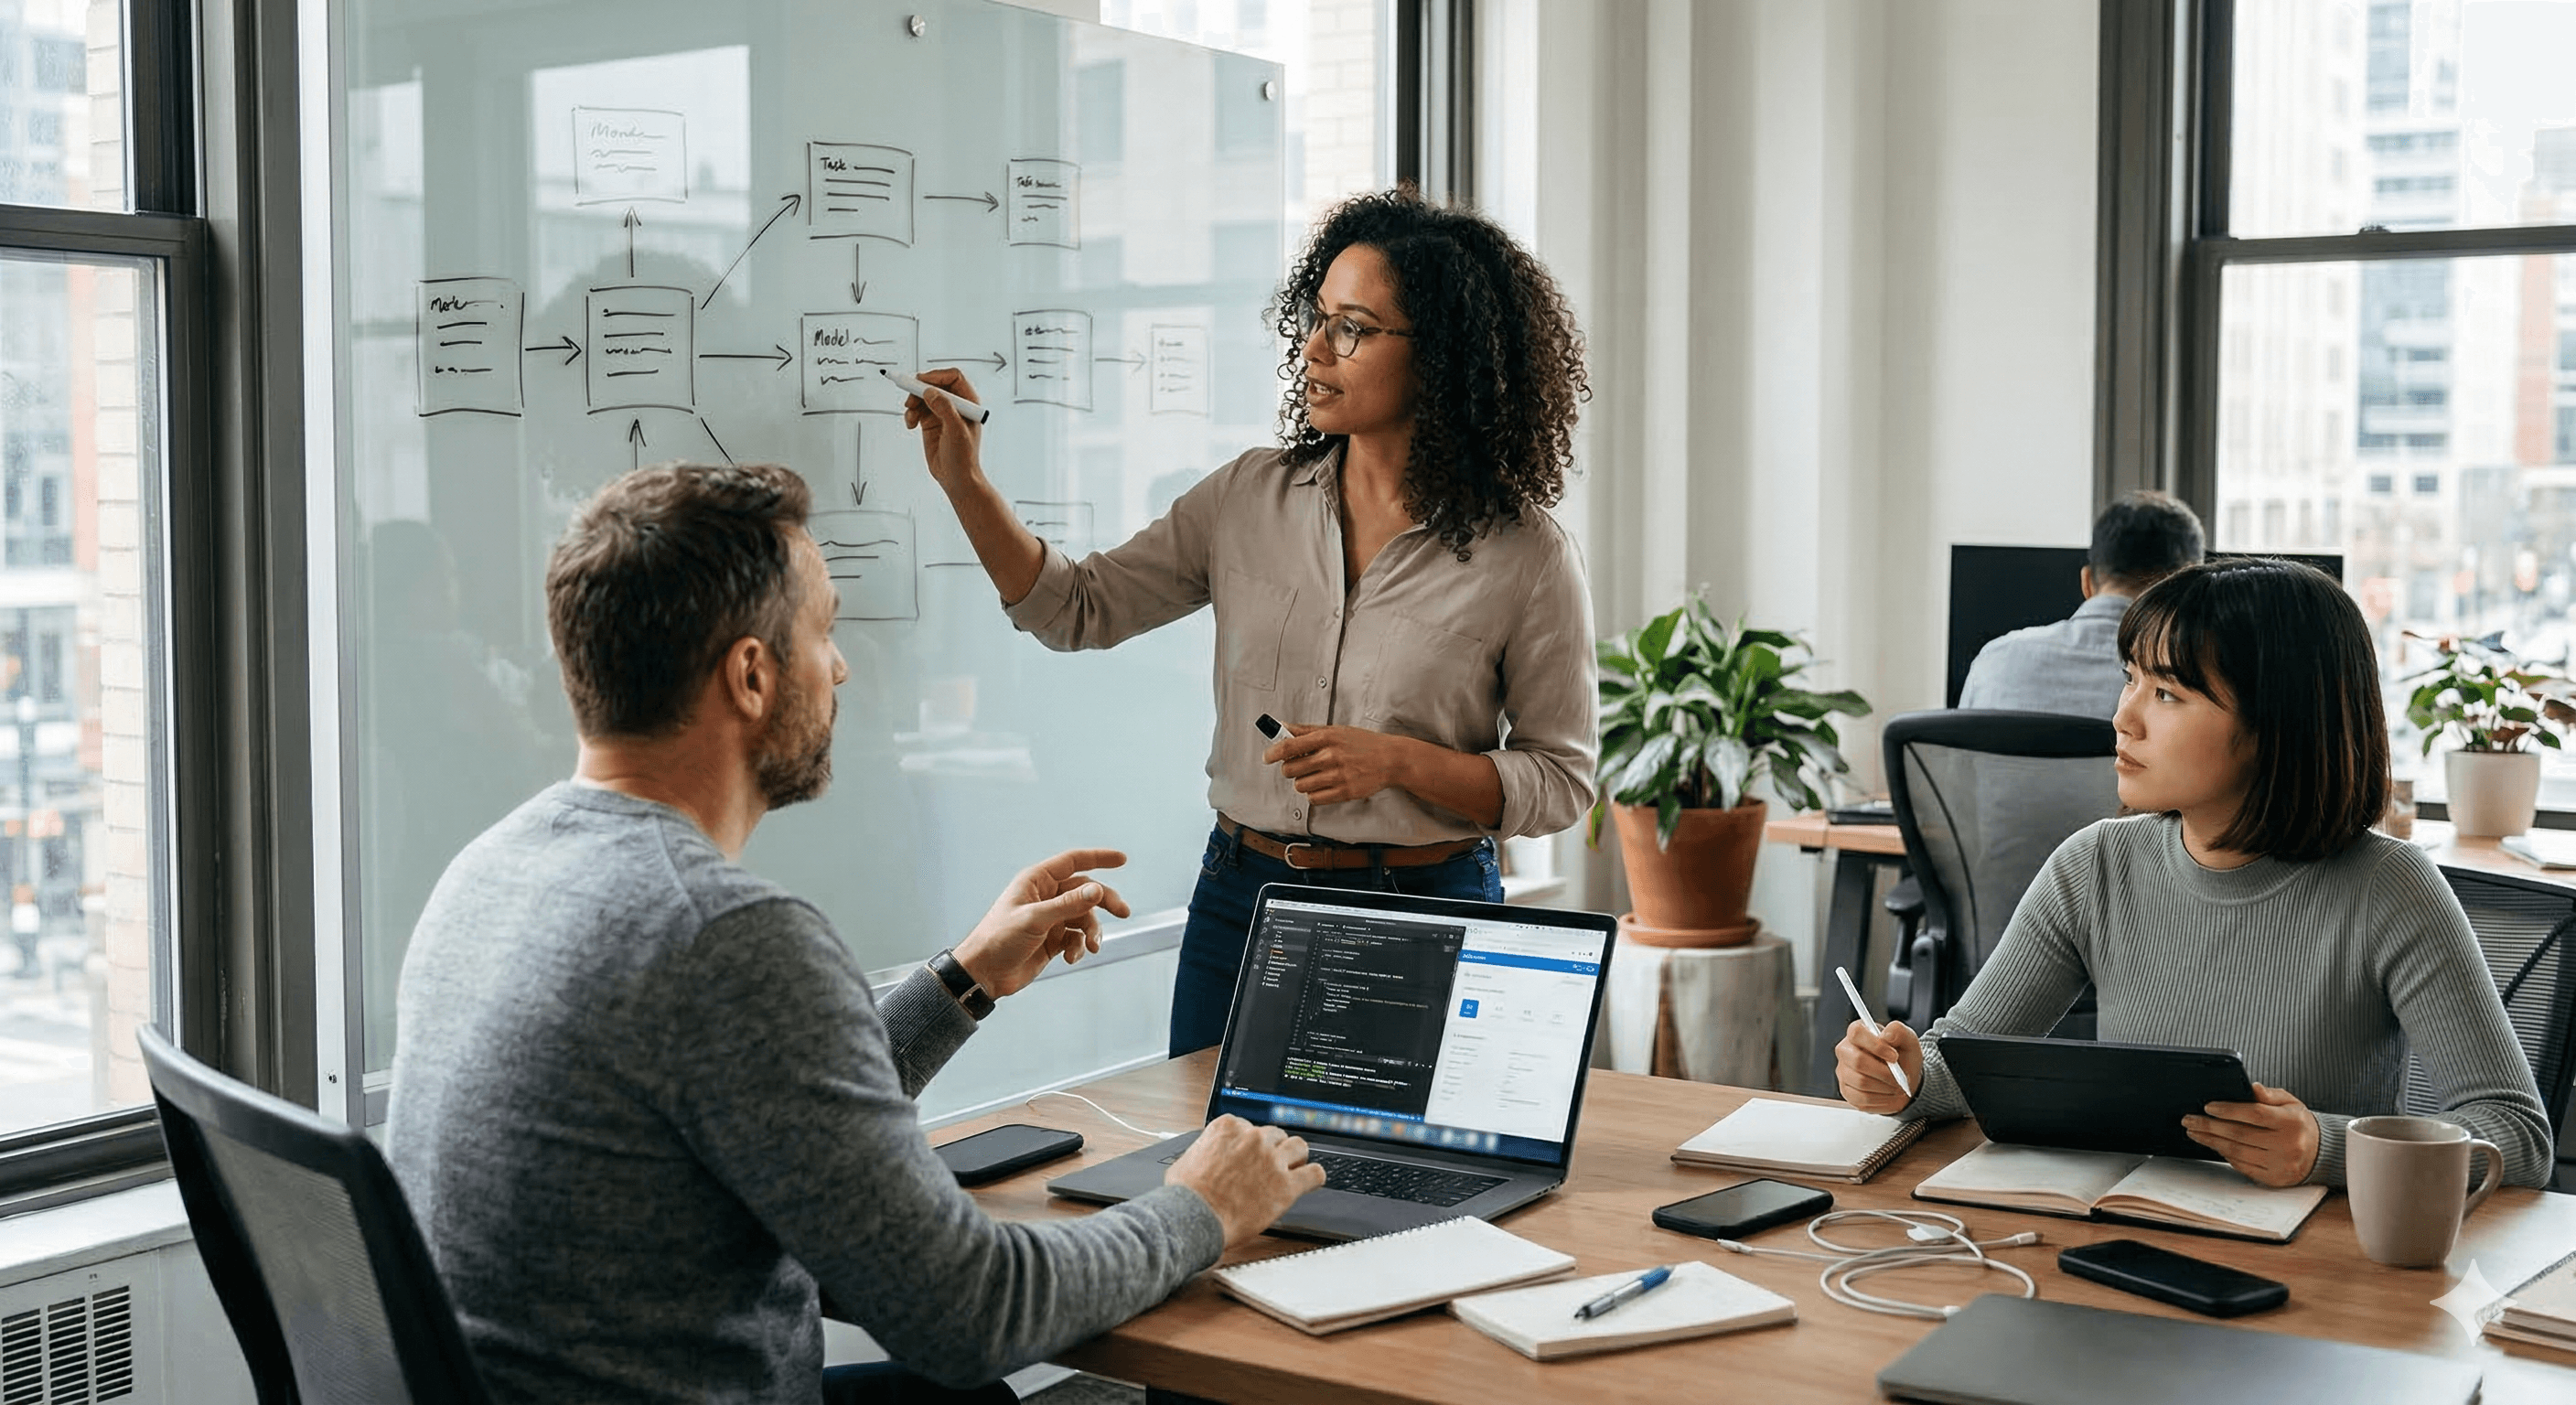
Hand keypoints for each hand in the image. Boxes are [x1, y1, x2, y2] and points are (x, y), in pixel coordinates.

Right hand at [900, 367, 986, 492]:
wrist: (956, 478)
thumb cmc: (963, 457)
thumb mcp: (956, 431)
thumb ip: (945, 409)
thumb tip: (930, 392)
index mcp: (968, 403)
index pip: (953, 378)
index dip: (937, 376)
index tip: (921, 382)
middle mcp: (955, 405)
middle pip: (935, 384)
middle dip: (920, 389)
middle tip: (910, 399)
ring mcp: (942, 413)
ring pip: (923, 396)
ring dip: (913, 402)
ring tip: (910, 417)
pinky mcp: (930, 422)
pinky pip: (917, 409)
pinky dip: (911, 413)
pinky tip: (910, 425)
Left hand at [952, 849, 1130, 998]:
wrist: (983, 974)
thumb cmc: (998, 939)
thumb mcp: (1035, 919)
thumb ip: (1068, 904)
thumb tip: (1097, 890)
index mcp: (1036, 881)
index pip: (1073, 862)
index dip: (1098, 858)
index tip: (1122, 860)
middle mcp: (1045, 897)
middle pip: (1085, 891)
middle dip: (1104, 901)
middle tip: (1123, 912)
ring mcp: (1050, 919)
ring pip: (1084, 918)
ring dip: (1092, 932)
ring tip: (1093, 946)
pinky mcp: (1052, 940)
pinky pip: (1076, 938)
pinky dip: (1079, 947)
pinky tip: (1072, 958)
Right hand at [1164, 1115, 1328, 1246]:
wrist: (1195, 1218)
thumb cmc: (1186, 1196)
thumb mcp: (1185, 1161)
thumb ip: (1203, 1152)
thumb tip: (1204, 1157)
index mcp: (1228, 1128)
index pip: (1250, 1127)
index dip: (1250, 1144)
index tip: (1249, 1156)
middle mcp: (1254, 1138)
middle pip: (1275, 1135)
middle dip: (1271, 1150)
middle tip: (1266, 1167)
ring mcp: (1272, 1160)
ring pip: (1299, 1147)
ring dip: (1295, 1158)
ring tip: (1290, 1170)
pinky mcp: (1286, 1185)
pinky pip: (1315, 1174)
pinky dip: (1314, 1177)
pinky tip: (1308, 1182)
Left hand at [1263, 723, 1415, 806]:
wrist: (1391, 759)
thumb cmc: (1362, 743)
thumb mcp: (1335, 730)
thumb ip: (1307, 731)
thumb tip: (1282, 727)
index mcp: (1327, 737)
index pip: (1290, 746)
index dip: (1273, 753)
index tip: (1267, 757)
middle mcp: (1331, 756)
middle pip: (1291, 769)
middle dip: (1290, 770)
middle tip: (1299, 767)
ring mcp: (1338, 776)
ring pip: (1301, 786)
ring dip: (1303, 783)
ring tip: (1315, 776)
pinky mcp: (1345, 792)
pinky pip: (1314, 799)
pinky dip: (1315, 794)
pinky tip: (1324, 786)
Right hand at [1834, 1018, 1923, 1112]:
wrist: (1904, 1080)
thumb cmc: (1903, 1057)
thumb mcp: (1908, 1040)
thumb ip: (1898, 1031)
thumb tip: (1886, 1035)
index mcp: (1858, 1033)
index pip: (1856, 1033)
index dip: (1876, 1045)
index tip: (1894, 1056)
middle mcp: (1845, 1051)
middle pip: (1857, 1061)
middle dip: (1883, 1072)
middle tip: (1899, 1076)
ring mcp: (1843, 1072)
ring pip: (1861, 1082)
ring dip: (1885, 1086)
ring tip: (1897, 1085)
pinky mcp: (1847, 1092)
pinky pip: (1861, 1098)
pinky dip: (1881, 1098)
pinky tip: (1888, 1094)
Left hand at [2183, 1083, 2318, 1186]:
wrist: (2321, 1152)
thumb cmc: (2299, 1124)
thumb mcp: (2291, 1103)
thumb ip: (2270, 1095)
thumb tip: (2251, 1086)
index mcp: (2291, 1122)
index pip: (2255, 1114)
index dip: (2229, 1110)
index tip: (2208, 1106)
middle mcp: (2287, 1144)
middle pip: (2240, 1134)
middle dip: (2210, 1126)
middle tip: (2189, 1119)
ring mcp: (2281, 1164)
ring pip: (2237, 1152)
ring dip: (2212, 1141)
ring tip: (2195, 1132)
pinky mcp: (2274, 1179)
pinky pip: (2243, 1167)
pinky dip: (2225, 1155)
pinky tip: (2214, 1145)